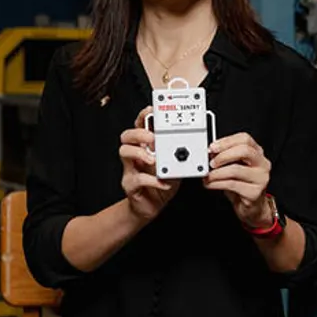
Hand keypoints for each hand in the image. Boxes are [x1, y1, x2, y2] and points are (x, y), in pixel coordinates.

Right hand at [118, 107, 179, 221]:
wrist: (152, 206)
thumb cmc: (162, 183)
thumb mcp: (175, 165)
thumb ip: (179, 155)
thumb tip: (191, 145)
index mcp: (145, 146)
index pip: (140, 126)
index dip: (143, 115)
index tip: (152, 110)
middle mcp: (135, 155)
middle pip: (127, 135)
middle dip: (139, 132)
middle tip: (153, 138)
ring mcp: (130, 169)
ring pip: (124, 152)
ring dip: (140, 153)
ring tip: (155, 160)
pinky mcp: (130, 184)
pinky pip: (136, 179)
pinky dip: (152, 180)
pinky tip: (163, 182)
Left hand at [204, 132, 273, 227]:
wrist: (252, 208)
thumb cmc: (242, 185)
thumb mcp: (235, 167)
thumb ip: (226, 158)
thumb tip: (209, 154)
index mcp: (257, 153)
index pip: (245, 139)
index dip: (227, 141)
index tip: (212, 147)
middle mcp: (262, 164)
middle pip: (244, 150)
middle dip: (223, 155)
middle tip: (211, 162)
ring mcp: (261, 178)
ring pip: (235, 169)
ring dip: (216, 173)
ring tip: (207, 176)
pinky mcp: (255, 192)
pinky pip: (232, 184)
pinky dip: (217, 183)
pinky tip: (210, 184)